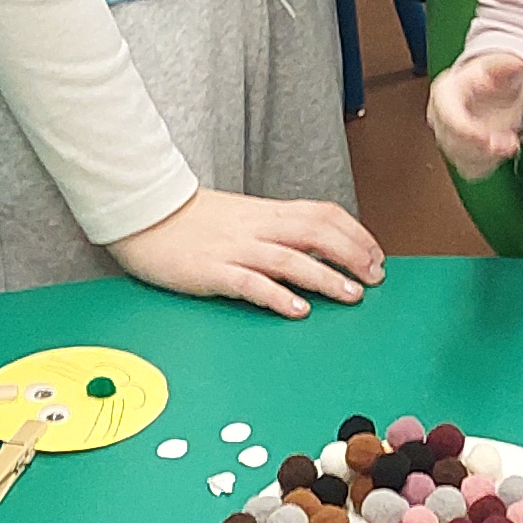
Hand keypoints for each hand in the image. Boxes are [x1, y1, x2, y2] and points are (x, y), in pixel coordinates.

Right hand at [111, 186, 386, 318]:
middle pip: (315, 233)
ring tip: (351, 295)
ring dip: (325, 277)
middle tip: (375, 278)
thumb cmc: (195, 222)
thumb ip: (278, 230)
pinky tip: (297, 309)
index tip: (376, 256)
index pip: (322, 215)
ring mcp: (235, 249)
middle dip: (351, 254)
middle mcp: (257, 227)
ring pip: (290, 259)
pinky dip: (277, 296)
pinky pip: (250, 284)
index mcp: (267, 212)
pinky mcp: (212, 272)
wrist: (146, 217)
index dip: (355, 234)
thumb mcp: (244, 217)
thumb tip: (319, 248)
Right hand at [427, 51, 522, 176]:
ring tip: (511, 144)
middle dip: (482, 147)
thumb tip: (516, 63)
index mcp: (444, 94)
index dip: (465, 130)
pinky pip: (472, 168)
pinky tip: (504, 150)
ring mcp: (448, 139)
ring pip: (463, 157)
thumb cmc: (485, 79)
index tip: (486, 138)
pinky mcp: (460, 155)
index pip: (448, 116)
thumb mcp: (497, 66)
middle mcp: (440, 118)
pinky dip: (490, 164)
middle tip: (508, 144)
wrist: (485, 92)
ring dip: (490, 157)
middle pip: (454, 141)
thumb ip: (505, 66)